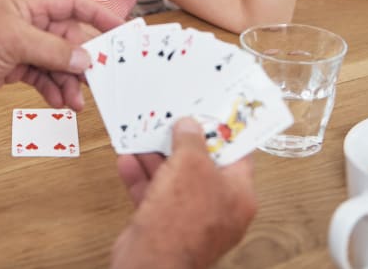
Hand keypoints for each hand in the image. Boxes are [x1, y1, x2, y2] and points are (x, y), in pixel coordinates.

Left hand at [0, 0, 122, 115]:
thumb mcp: (13, 43)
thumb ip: (53, 50)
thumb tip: (86, 59)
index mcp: (26, 2)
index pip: (72, 3)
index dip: (98, 15)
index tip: (121, 31)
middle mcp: (26, 20)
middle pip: (69, 36)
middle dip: (84, 59)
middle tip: (101, 79)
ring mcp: (21, 44)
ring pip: (58, 61)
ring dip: (70, 81)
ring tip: (77, 103)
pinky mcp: (14, 66)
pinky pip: (44, 76)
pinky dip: (54, 89)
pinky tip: (60, 103)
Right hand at [111, 118, 256, 268]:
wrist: (150, 262)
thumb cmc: (181, 222)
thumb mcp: (190, 164)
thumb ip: (190, 139)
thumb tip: (189, 127)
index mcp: (239, 195)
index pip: (237, 155)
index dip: (223, 132)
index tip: (210, 113)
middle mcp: (218, 208)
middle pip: (202, 166)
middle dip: (182, 143)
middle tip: (171, 121)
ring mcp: (190, 218)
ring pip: (174, 179)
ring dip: (156, 157)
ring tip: (143, 135)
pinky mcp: (164, 225)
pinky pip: (154, 194)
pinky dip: (141, 177)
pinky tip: (129, 161)